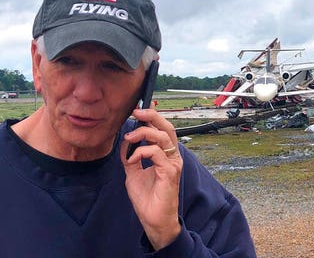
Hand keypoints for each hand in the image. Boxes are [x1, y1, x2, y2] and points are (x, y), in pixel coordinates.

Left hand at [120, 108, 182, 249]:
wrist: (154, 219)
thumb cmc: (147, 198)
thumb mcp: (133, 172)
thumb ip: (131, 156)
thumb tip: (125, 141)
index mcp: (166, 154)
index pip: (162, 129)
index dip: (152, 117)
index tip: (137, 110)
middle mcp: (172, 156)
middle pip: (167, 128)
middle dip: (152, 116)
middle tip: (136, 112)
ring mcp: (173, 163)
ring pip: (162, 137)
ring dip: (143, 133)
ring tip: (129, 138)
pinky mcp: (170, 172)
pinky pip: (156, 153)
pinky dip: (141, 152)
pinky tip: (132, 159)